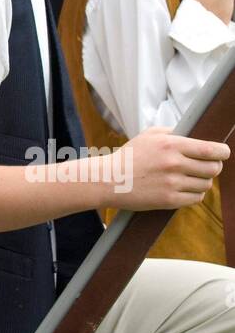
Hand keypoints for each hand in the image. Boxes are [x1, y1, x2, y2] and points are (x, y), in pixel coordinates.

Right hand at [110, 125, 228, 209]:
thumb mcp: (149, 135)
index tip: (224, 153)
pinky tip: (185, 188)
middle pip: (212, 168)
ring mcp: (172, 184)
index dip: (222, 152)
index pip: (210, 149)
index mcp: (171, 144)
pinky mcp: (169, 200)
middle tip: (208, 166)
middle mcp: (174, 164)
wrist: (109, 180)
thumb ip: (173, 132)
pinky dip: (195, 194)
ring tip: (192, 177)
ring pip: (206, 184)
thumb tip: (195, 135)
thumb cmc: (130, 156)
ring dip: (203, 181)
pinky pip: (196, 198)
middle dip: (214, 167)